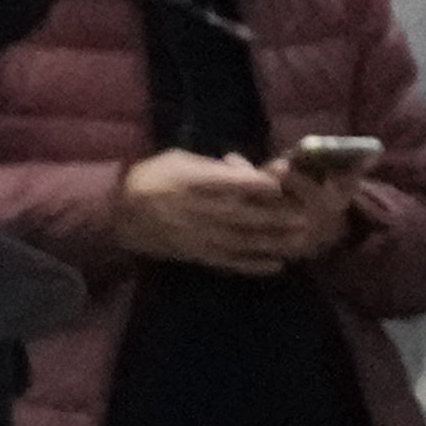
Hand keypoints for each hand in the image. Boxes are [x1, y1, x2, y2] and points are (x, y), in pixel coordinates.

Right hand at [117, 147, 317, 270]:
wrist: (119, 214)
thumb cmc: (153, 178)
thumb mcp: (179, 160)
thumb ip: (214, 166)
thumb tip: (244, 168)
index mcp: (192, 181)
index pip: (230, 182)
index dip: (258, 182)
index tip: (283, 181)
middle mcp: (198, 210)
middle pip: (243, 215)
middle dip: (276, 217)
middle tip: (306, 216)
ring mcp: (199, 236)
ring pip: (242, 241)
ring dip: (274, 242)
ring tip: (301, 241)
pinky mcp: (198, 255)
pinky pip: (230, 262)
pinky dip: (254, 265)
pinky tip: (277, 265)